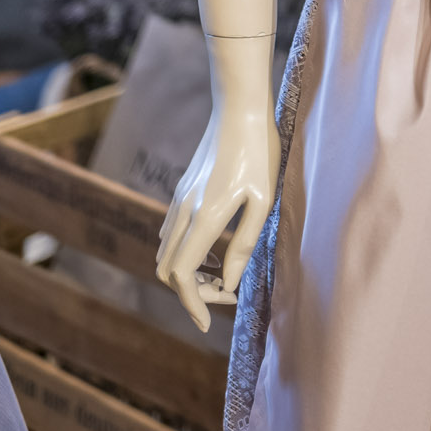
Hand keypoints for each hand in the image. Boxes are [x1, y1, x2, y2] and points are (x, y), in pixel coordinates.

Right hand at [155, 84, 279, 333]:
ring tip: (221, 274)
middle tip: (223, 293)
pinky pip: (172, 232)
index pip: (183, 276)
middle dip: (190, 292)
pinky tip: (211, 249)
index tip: (209, 322)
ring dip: (187, 272)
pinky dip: (184, 252)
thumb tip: (228, 282)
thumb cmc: (260, 152)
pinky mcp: (183, 189)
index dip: (193, 304)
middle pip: (168, 270)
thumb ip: (243, 244)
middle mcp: (185, 211)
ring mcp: (180, 199)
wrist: (239, 108)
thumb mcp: (263, 201)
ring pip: (167, 252)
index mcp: (205, 217)